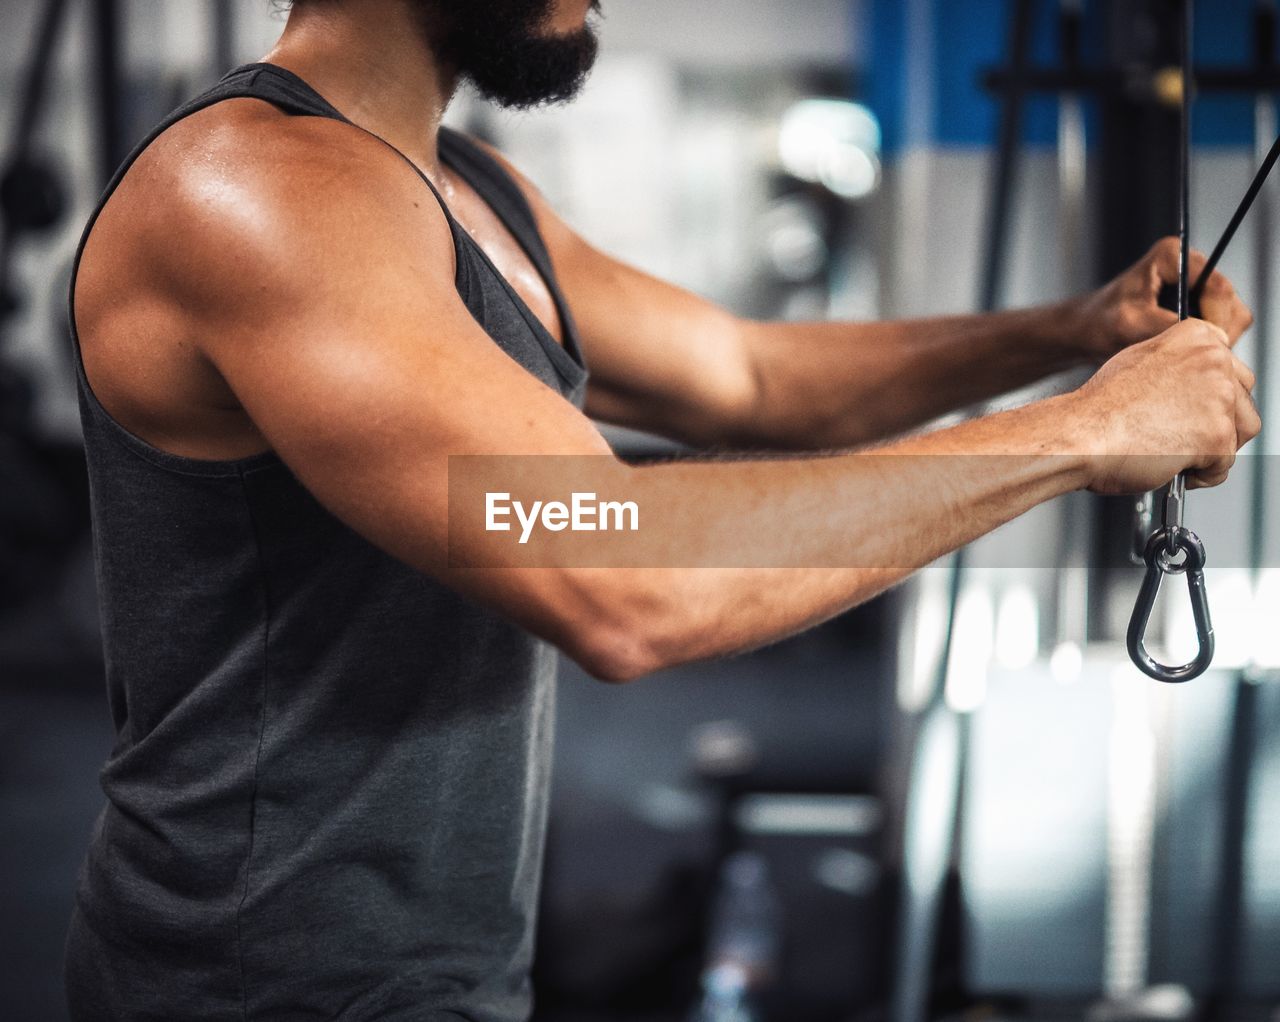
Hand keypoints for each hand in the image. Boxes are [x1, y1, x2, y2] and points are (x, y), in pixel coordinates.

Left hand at [1071, 237, 1253, 362]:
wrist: (1087, 330)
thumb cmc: (1099, 323)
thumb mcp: (1129, 325)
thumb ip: (1166, 326)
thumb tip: (1205, 337)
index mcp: (1173, 256)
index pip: (1217, 287)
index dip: (1216, 320)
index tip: (1203, 346)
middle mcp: (1190, 265)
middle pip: (1229, 301)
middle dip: (1217, 331)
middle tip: (1196, 356)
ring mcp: (1197, 284)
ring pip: (1230, 315)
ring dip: (1215, 338)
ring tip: (1186, 355)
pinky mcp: (1198, 303)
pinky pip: (1221, 326)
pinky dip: (1210, 342)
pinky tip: (1186, 353)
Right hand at [1072, 318, 1259, 493]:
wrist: (1079, 436)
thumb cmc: (1097, 409)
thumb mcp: (1137, 363)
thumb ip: (1176, 364)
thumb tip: (1193, 383)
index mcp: (1196, 336)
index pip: (1230, 365)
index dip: (1211, 393)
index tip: (1192, 406)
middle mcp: (1214, 361)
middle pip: (1242, 397)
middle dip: (1219, 420)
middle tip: (1183, 434)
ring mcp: (1219, 399)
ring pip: (1243, 429)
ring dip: (1215, 447)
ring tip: (1178, 452)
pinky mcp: (1217, 437)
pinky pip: (1224, 465)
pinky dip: (1200, 475)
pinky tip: (1170, 466)